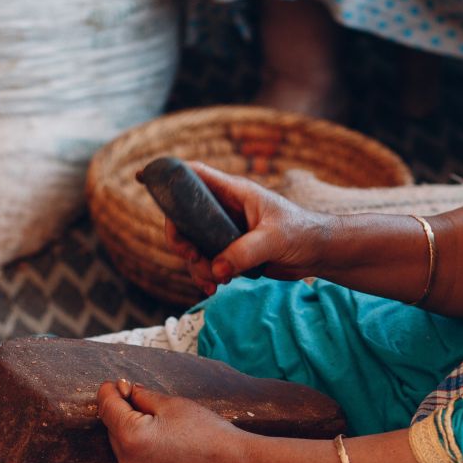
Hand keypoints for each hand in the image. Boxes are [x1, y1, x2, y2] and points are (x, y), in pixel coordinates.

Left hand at [96, 379, 252, 462]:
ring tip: (169, 440)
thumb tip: (127, 392)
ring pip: (127, 458)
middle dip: (126, 419)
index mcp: (130, 437)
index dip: (109, 392)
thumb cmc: (209, 433)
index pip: (106, 408)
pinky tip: (172, 461)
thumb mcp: (174, 405)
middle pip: (115, 434)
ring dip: (137, 445)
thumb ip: (142, 397)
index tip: (116, 386)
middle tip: (151, 412)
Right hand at [166, 161, 335, 296]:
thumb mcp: (274, 239)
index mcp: (234, 193)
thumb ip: (244, 252)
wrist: (320, 253)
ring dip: (196, 266)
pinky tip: (214, 287)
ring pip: (193, 246)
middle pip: (184, 218)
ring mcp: (226, 232)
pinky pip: (207, 263)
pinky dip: (206, 276)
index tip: (142, 176)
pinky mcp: (231, 253)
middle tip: (193, 257)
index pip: (194, 176)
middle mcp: (225, 210)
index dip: (168, 175)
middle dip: (181, 241)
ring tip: (214, 281)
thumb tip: (217, 268)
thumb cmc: (303, 233)